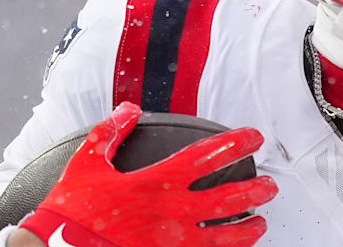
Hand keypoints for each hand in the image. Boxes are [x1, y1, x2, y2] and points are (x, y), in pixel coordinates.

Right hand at [18, 102, 277, 246]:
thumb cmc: (72, 208)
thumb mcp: (87, 161)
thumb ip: (111, 131)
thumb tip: (129, 108)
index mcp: (158, 180)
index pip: (209, 156)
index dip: (237, 143)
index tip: (255, 137)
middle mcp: (173, 210)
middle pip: (230, 198)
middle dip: (256, 191)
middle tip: (271, 186)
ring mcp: (173, 241)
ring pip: (226, 236)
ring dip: (248, 229)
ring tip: (261, 224)